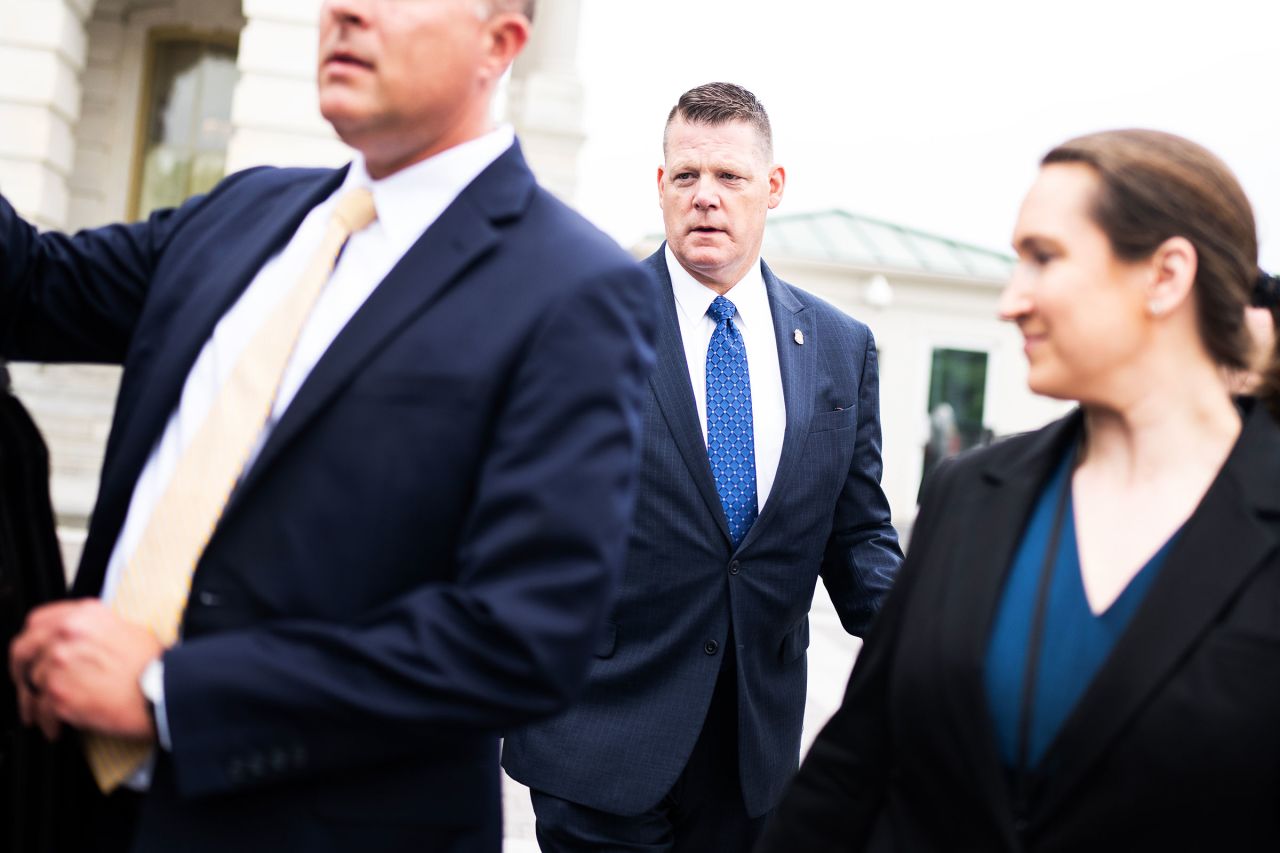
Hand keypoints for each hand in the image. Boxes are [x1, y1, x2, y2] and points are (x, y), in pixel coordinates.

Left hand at [9, 599, 161, 739]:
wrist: (163, 690)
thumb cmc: (153, 664)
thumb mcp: (126, 629)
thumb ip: (92, 630)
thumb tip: (75, 642)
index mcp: (83, 616)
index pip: (37, 621)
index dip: (31, 640)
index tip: (31, 653)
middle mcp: (66, 635)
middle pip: (22, 650)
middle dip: (20, 670)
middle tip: (25, 683)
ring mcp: (59, 664)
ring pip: (29, 685)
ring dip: (33, 702)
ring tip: (41, 714)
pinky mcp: (60, 695)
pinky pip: (41, 710)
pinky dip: (47, 722)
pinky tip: (55, 728)